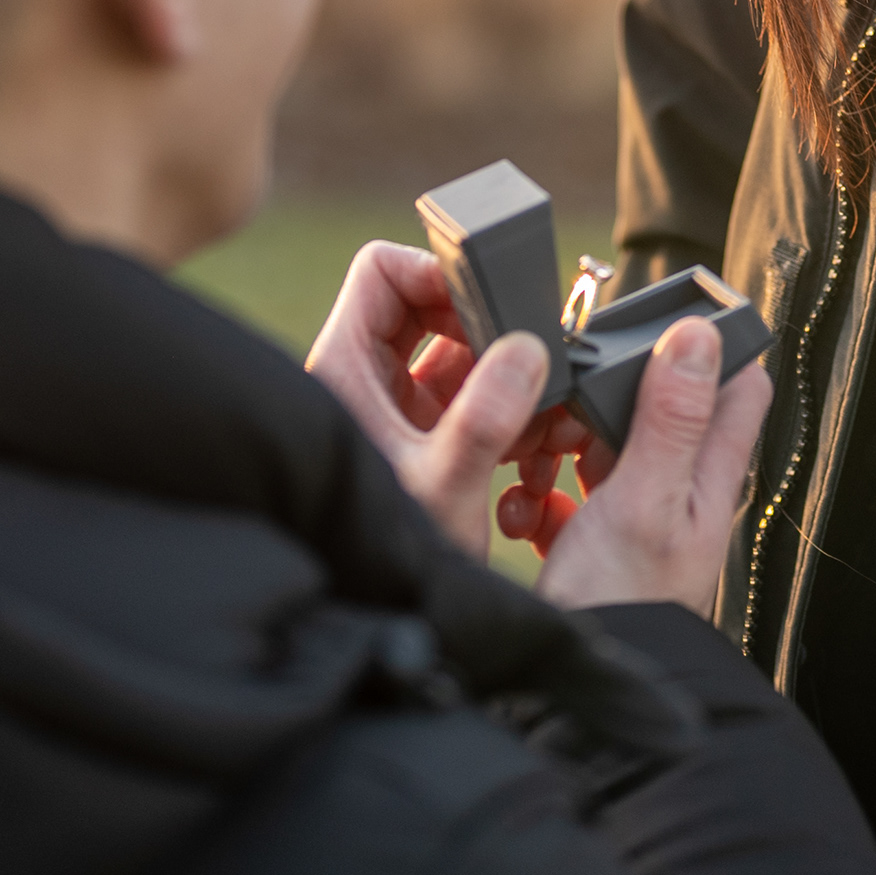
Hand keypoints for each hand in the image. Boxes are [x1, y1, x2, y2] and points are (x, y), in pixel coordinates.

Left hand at [305, 242, 589, 557]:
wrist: (384, 604)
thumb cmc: (388, 551)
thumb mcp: (443, 484)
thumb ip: (483, 419)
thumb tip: (525, 353)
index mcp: (345, 367)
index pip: (381, 270)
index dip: (435, 272)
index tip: (487, 300)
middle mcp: (364, 376)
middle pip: (424, 303)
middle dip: (479, 321)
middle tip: (520, 346)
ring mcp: (392, 403)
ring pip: (451, 348)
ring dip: (496, 363)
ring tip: (530, 392)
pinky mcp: (419, 430)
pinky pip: (465, 387)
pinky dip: (499, 398)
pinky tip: (526, 431)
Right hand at [530, 319, 771, 615]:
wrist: (578, 691)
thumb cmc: (623, 607)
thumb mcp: (644, 498)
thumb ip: (671, 419)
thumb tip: (699, 337)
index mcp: (706, 475)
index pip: (738, 385)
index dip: (705, 347)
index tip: (652, 331)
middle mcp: (681, 491)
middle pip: (655, 408)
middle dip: (605, 397)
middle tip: (568, 410)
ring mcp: (639, 517)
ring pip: (603, 447)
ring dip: (563, 445)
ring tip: (536, 466)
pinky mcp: (599, 544)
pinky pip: (569, 496)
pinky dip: (544, 494)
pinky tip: (526, 510)